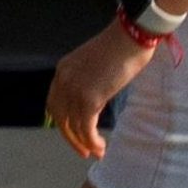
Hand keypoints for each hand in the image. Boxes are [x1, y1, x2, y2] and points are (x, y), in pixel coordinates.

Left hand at [49, 19, 162, 160]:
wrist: (132, 36)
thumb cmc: (121, 46)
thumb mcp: (95, 64)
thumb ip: (88, 81)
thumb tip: (94, 102)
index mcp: (63, 70)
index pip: (55, 103)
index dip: (63, 122)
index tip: (74, 133)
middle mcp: (63, 80)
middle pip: (60, 118)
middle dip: (71, 138)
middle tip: (84, 151)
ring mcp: (74, 90)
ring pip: (73, 127)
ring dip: (85, 144)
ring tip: (97, 151)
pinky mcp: (89, 99)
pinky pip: (86, 129)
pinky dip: (92, 142)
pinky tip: (101, 147)